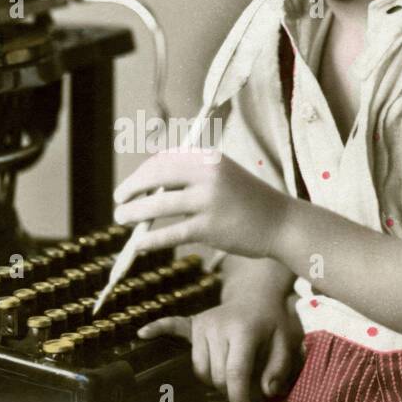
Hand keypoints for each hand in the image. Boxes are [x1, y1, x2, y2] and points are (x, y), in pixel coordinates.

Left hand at [113, 148, 287, 259]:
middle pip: (155, 177)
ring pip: (158, 205)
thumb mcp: (222, 176)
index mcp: (209, 157)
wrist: (282, 223)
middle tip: (119, 200)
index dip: (141, 173)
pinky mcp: (211, 227)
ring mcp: (209, 200)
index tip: (130, 186)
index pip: (164, 160)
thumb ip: (191, 176)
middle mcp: (208, 174)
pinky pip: (171, 233)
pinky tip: (137, 244)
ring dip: (134, 212)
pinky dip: (150, 239)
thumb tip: (148, 189)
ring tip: (122, 218)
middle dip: (131, 188)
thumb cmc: (248, 201)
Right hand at [137, 297, 303, 401]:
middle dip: (229, 389)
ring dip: (212, 378)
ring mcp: (202, 324)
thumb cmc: (272, 324)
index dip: (238, 398)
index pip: (235, 372)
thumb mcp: (287, 343)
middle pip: (215, 375)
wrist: (257, 296)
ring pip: (199, 368)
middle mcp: (218, 326)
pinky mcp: (193, 323)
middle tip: (244, 389)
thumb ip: (279, 368)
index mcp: (243, 331)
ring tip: (228, 375)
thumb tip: (266, 391)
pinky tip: (142, 334)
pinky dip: (158, 329)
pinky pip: (172, 327)